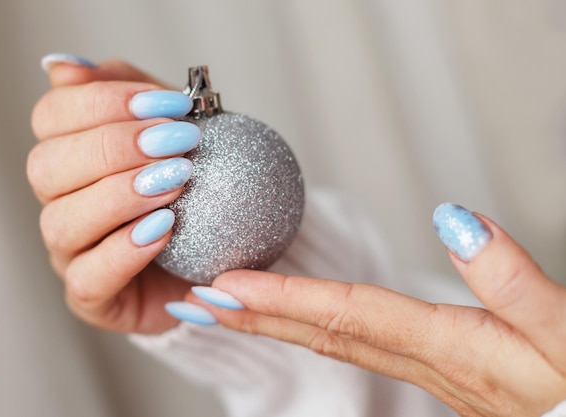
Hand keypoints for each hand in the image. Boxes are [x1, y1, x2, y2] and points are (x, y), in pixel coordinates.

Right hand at [28, 54, 199, 333]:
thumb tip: (66, 66)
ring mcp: (71, 253)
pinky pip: (89, 277)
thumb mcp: (175, 135)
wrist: (223, 258)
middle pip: (46, 167)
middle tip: (174, 141)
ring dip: (120, 195)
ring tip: (176, 182)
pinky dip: (125, 250)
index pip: (52, 117)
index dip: (102, 102)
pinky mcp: (92, 297)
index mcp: (71, 155)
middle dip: (112, 147)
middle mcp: (60, 202)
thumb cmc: (197, 191)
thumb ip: (130, 98)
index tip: (166, 103)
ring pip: (62, 221)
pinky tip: (165, 229)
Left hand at [185, 203, 565, 415]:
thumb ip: (513, 278)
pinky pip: (353, 343)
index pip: (348, 316)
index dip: (284, 300)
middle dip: (255, 316)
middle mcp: (424, 362)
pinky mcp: (435, 368)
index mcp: (449, 349)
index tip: (227, 285)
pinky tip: (296, 315)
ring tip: (227, 302)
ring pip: (333, 340)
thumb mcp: (564, 330)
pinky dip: (311, 326)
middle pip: (323, 333)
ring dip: (275, 321)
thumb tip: (455, 218)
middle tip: (197, 298)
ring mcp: (425, 370)